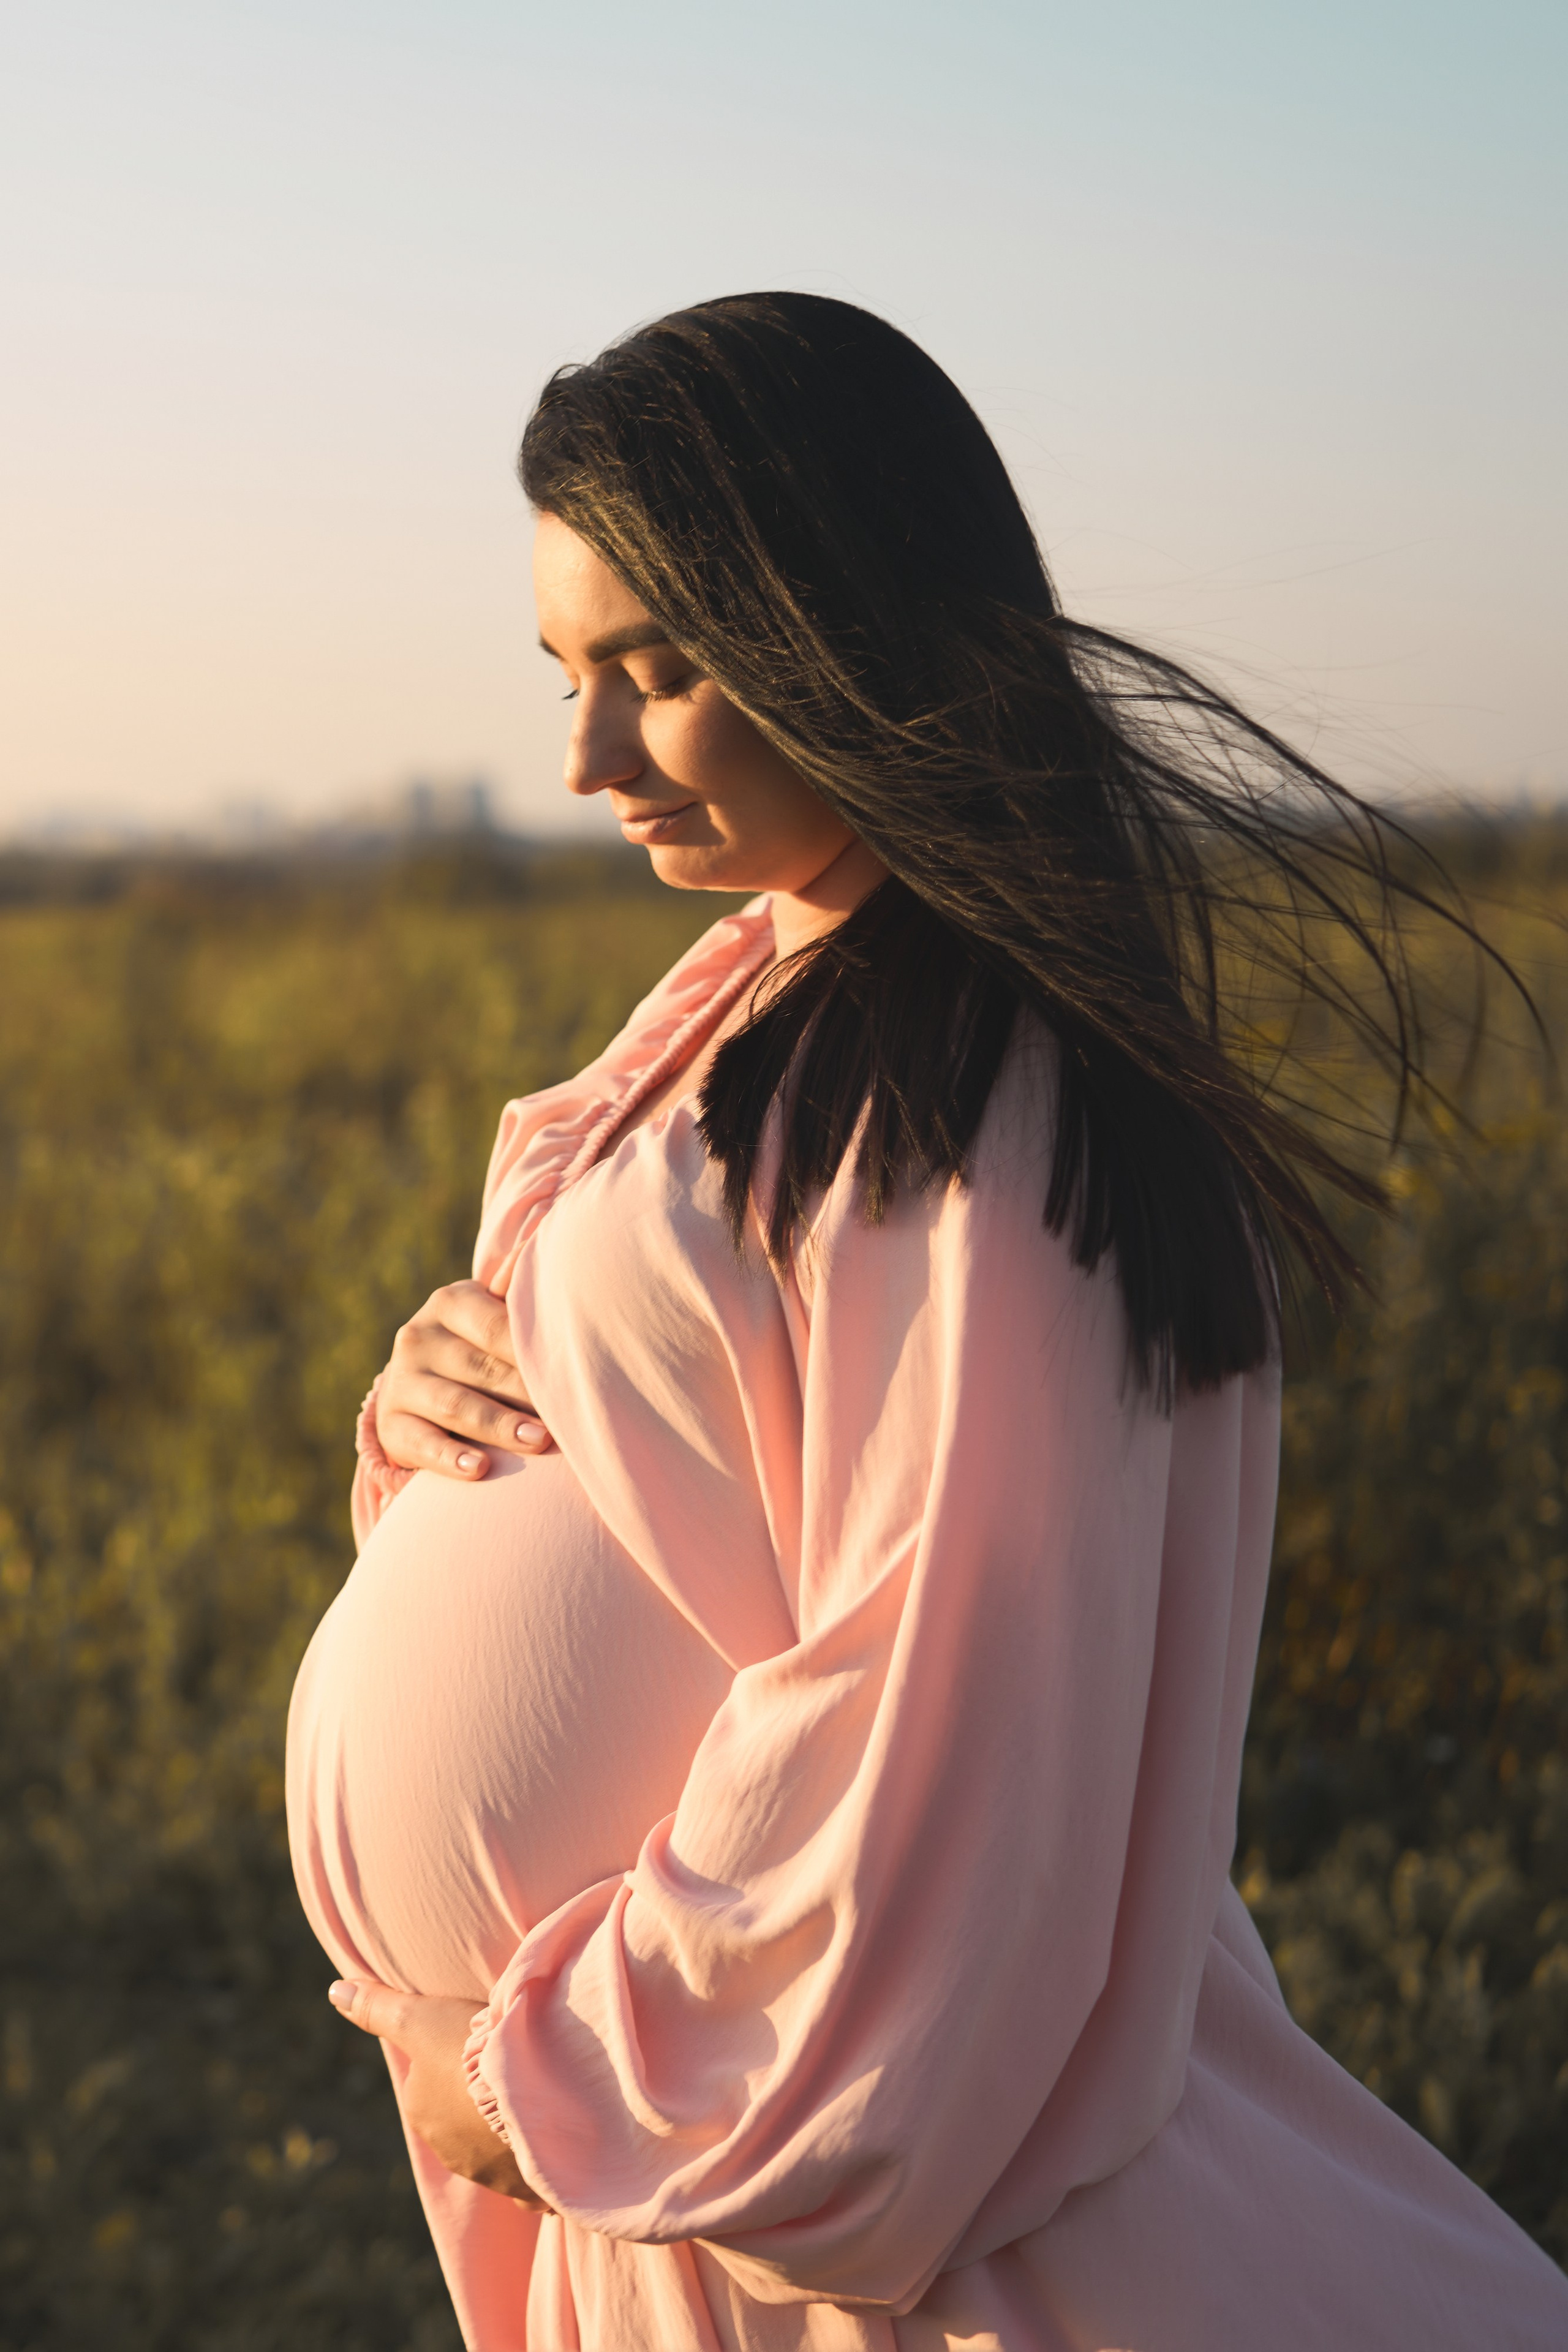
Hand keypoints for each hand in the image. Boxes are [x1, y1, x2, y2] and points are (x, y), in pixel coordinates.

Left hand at [329, 1977, 549, 2206]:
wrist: (532, 2094)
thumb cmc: (474, 2050)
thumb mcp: (424, 2018)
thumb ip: (380, 2008)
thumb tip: (335, 1991)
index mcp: (422, 2111)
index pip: (435, 2083)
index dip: (460, 2061)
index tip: (486, 2044)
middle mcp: (448, 2150)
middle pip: (465, 2120)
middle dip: (485, 2103)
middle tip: (516, 2069)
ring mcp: (489, 2175)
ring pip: (498, 2149)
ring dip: (513, 2131)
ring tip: (540, 2100)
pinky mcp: (526, 2189)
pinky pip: (530, 2176)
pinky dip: (538, 2160)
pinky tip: (555, 2139)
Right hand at [376, 1280, 552, 1480]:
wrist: (420, 1387)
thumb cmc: (477, 1346)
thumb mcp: (491, 1314)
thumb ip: (514, 1291)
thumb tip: (545, 1232)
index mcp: (450, 1302)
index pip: (498, 1328)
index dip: (535, 1353)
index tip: (572, 1374)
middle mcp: (418, 1337)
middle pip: (482, 1368)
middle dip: (526, 1394)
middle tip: (565, 1416)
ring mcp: (401, 1382)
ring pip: (455, 1406)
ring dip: (498, 1425)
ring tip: (537, 1441)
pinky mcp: (391, 1425)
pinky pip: (422, 1443)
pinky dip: (451, 1458)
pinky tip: (480, 1470)